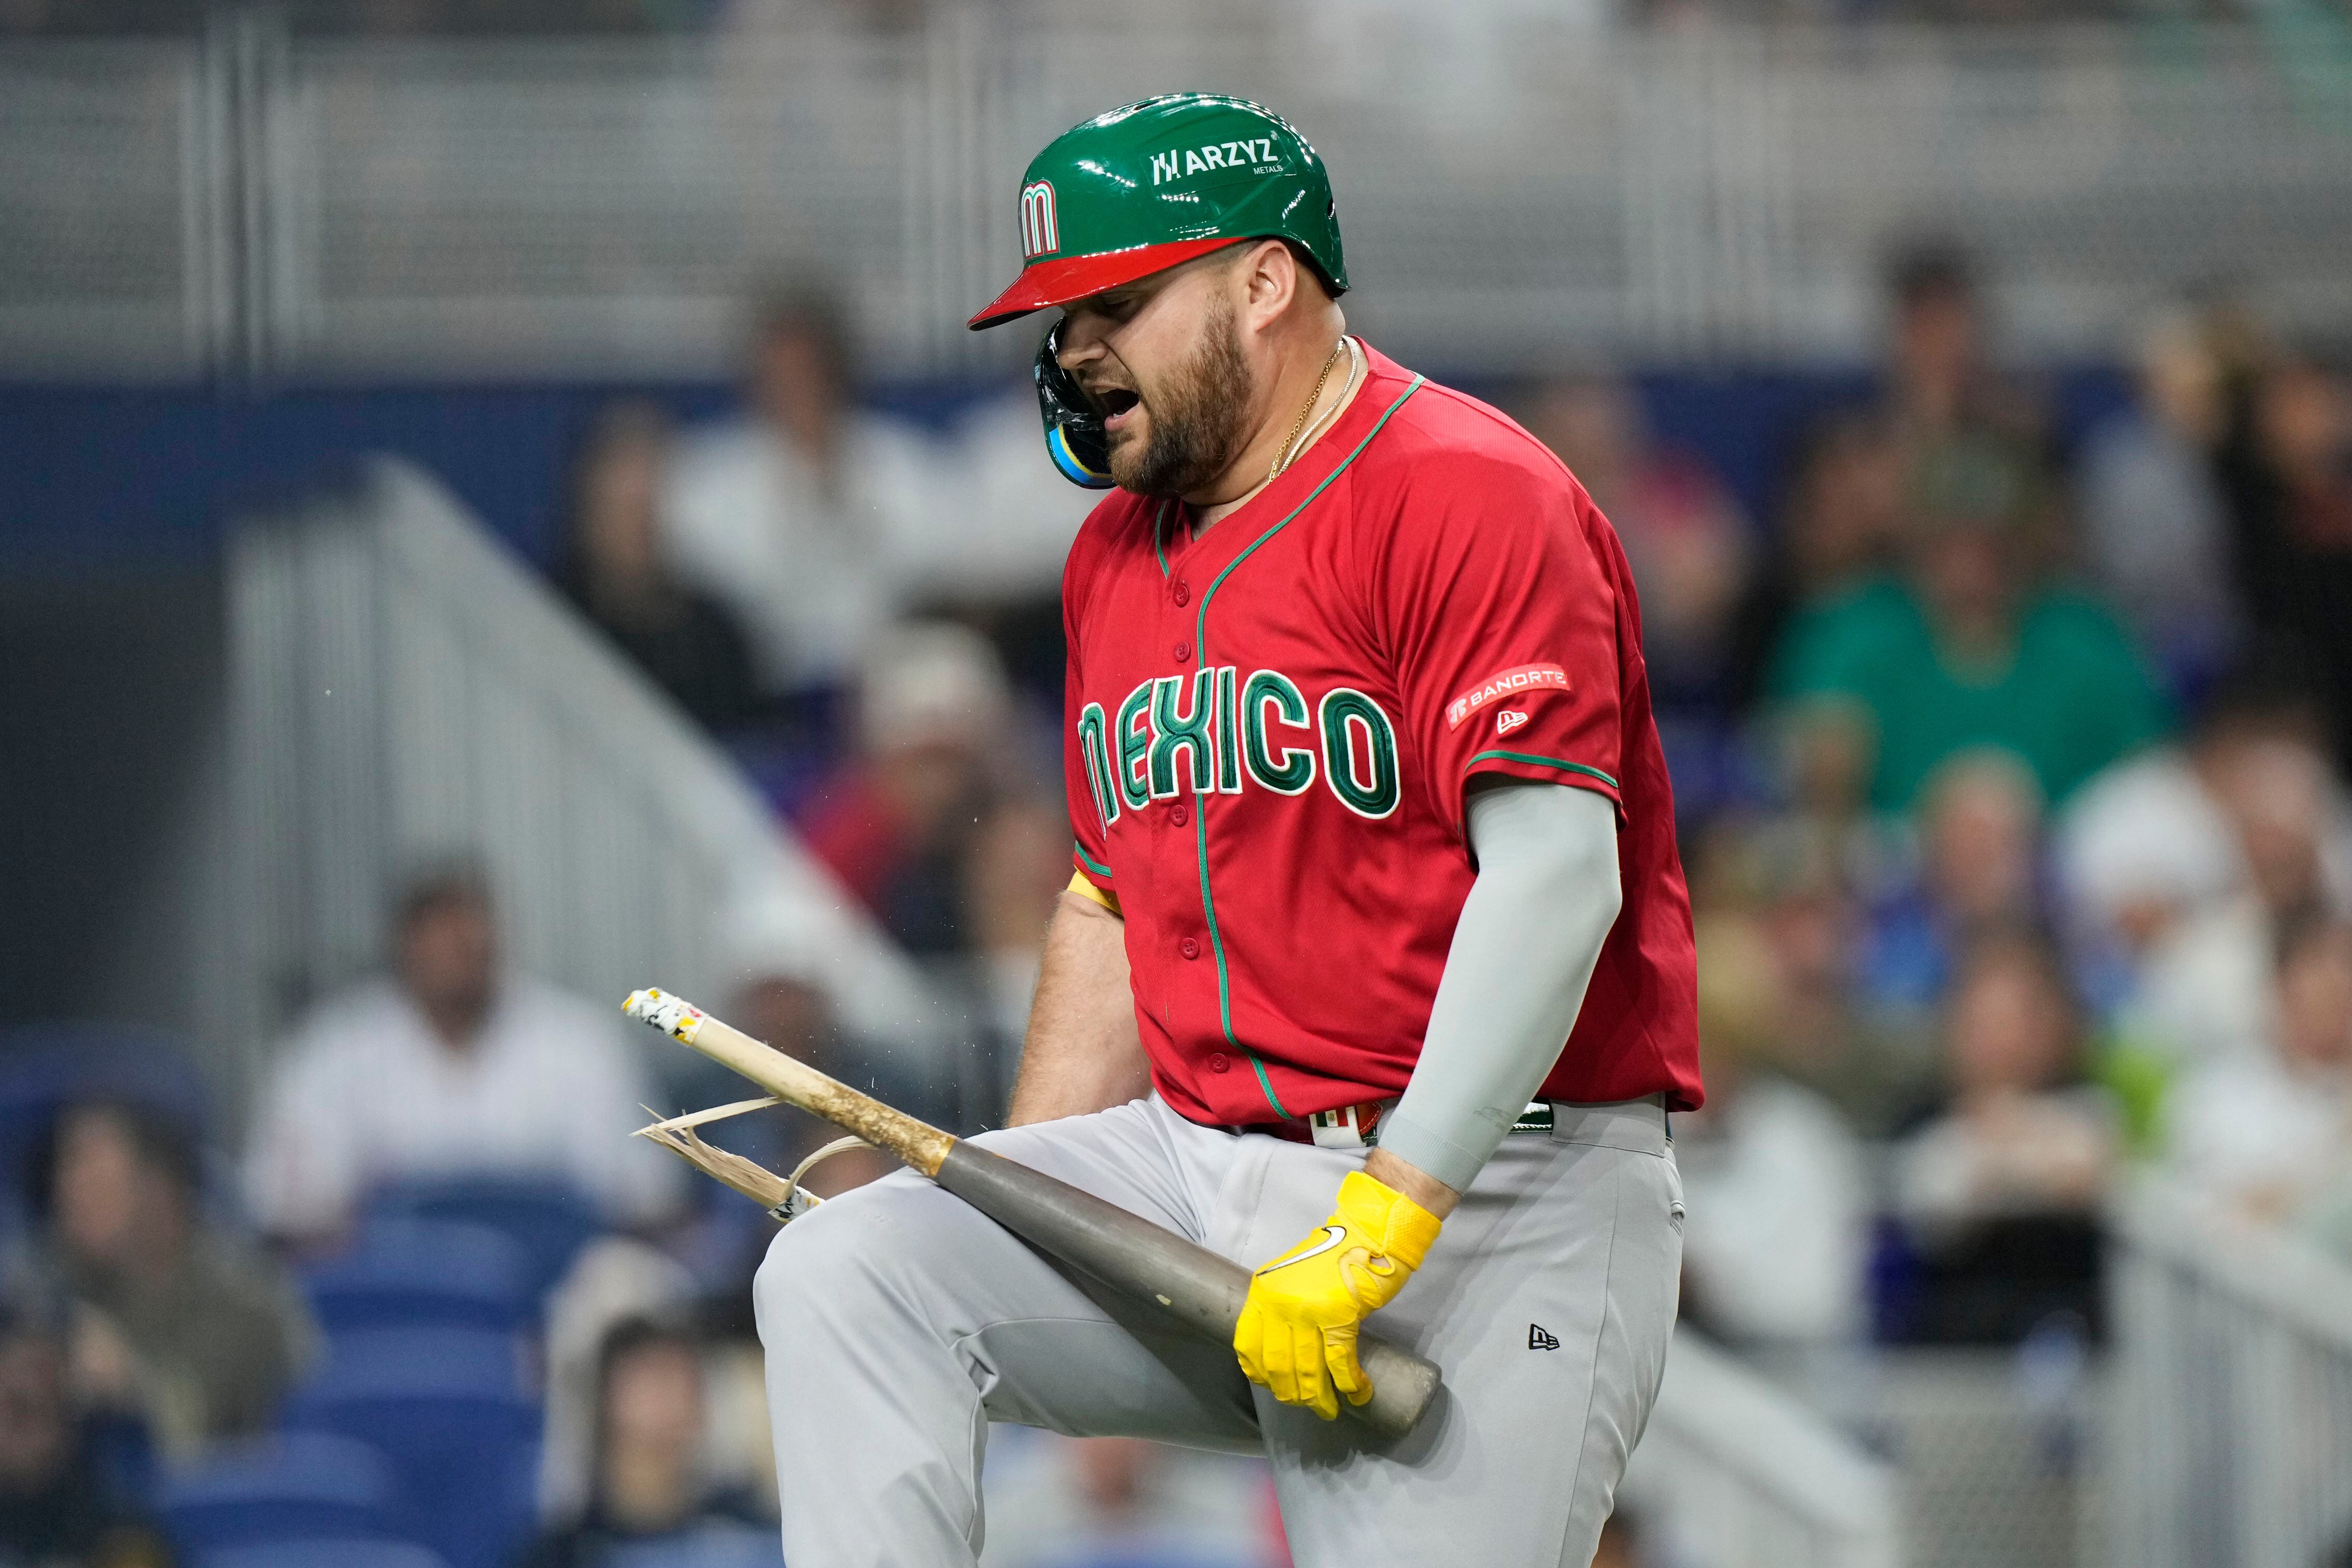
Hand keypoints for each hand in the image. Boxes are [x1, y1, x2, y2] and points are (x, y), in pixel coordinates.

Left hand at [1232, 1169, 1441, 1419]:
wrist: (1369, 1233)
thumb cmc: (1334, 1256)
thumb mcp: (1291, 1278)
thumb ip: (1282, 1307)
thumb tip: (1285, 1347)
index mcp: (1263, 1291)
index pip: (1248, 1345)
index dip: (1260, 1374)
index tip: (1274, 1387)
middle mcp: (1279, 1302)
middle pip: (1278, 1365)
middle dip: (1292, 1394)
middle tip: (1308, 1405)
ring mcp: (1308, 1310)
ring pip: (1307, 1369)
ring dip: (1318, 1398)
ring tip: (1329, 1410)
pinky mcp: (1339, 1316)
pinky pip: (1339, 1363)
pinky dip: (1349, 1384)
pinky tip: (1358, 1393)